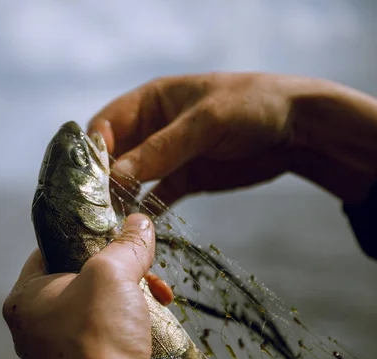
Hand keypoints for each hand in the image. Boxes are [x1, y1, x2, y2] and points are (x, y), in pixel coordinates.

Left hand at [2, 214, 168, 358]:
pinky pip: (106, 332)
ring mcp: (59, 350)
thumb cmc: (98, 337)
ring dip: (129, 294)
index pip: (48, 251)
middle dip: (117, 270)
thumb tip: (139, 222)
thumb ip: (126, 243)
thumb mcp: (112, 272)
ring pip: (96, 305)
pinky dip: (129, 321)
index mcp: (24, 299)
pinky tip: (153, 317)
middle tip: (139, 267)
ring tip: (155, 293)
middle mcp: (36, 325)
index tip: (108, 233)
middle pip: (79, 278)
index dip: (80, 238)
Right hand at [88, 72, 376, 204]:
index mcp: (149, 101)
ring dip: (119, 199)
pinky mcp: (184, 179)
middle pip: (113, 156)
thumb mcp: (204, 122)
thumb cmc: (251, 107)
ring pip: (130, 180)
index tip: (87, 182)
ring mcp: (167, 156)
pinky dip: (144, 212)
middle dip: (101, 181)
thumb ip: (160, 149)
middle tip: (93, 210)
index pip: (105, 126)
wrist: (299, 130)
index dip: (93, 152)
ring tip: (109, 223)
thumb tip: (114, 179)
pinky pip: (155, 197)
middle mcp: (151, 129)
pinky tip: (135, 229)